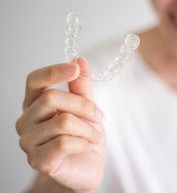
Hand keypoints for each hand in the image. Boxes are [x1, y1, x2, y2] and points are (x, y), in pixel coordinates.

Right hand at [16, 58, 106, 191]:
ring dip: (88, 129)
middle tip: (99, 117)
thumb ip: (81, 87)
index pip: (34, 80)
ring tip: (95, 136)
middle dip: (84, 106)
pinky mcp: (38, 160)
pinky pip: (64, 143)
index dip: (53, 71)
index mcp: (35, 104)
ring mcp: (29, 141)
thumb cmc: (84, 136)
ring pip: (62, 122)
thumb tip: (79, 60)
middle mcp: (26, 120)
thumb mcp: (87, 108)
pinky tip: (86, 146)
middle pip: (51, 98)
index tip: (75, 68)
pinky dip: (83, 142)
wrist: (87, 167)